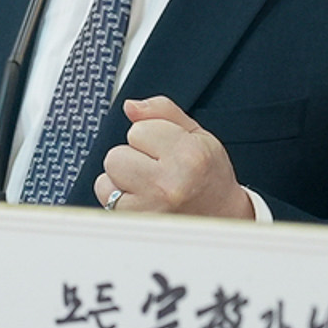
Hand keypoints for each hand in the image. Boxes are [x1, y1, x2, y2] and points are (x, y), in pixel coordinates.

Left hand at [93, 95, 252, 219]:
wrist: (221, 216)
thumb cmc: (209, 176)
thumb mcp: (198, 134)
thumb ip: (163, 111)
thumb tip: (130, 106)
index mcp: (189, 156)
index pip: (138, 130)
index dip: (150, 136)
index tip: (168, 150)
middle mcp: (169, 183)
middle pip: (117, 154)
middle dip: (133, 156)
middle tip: (157, 168)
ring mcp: (151, 207)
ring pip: (108, 175)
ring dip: (123, 177)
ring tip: (149, 184)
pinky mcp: (136, 221)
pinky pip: (106, 196)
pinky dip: (117, 195)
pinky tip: (142, 198)